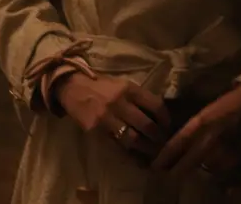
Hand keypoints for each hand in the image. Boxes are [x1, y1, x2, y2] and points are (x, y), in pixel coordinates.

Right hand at [54, 73, 172, 158]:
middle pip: (147, 125)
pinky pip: (115, 144)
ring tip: (151, 151)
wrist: (73, 87)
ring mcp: (107, 117)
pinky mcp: (96, 130)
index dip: (165, 118)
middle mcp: (120, 102)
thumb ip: (138, 97)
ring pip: (133, 138)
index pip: (155, 105)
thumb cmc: (101, 86)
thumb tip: (157, 114)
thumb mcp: (122, 84)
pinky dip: (127, 152)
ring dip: (145, 147)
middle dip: (157, 136)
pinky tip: (134, 155)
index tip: (167, 126)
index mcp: (129, 89)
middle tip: (161, 142)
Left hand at [151, 84, 240, 178]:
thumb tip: (175, 148)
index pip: (174, 147)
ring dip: (195, 171)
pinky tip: (212, 164)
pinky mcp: (233, 160)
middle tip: (166, 175)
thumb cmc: (225, 106)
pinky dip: (212, 169)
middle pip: (183, 166)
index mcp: (197, 125)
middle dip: (173, 173)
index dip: (162, 160)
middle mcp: (207, 140)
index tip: (154, 167)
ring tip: (191, 168)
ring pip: (201, 170)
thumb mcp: (203, 114)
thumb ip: (190, 132)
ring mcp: (220, 152)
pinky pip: (217, 170)